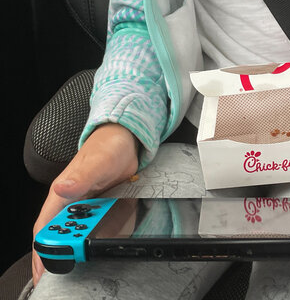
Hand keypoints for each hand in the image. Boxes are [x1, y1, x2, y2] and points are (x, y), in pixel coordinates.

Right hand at [32, 123, 138, 285]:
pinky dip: (100, 234)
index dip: (42, 250)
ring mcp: (87, 205)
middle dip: (66, 251)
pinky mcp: (102, 206)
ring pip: (81, 232)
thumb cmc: (106, 147)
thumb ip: (81, 177)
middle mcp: (71, 202)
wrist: (126, 141)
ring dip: (84, 243)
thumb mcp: (97, 163)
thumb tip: (62, 189)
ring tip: (94, 252)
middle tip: (77, 262)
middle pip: (63, 234)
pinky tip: (107, 239)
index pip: (45, 228)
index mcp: (62, 194)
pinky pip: (98, 225)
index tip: (43, 270)